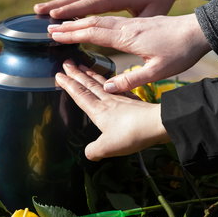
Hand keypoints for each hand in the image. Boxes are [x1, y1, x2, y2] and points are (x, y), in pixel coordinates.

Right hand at [48, 14, 210, 92]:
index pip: (94, 34)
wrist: (197, 31)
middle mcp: (127, 27)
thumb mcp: (158, 72)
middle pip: (93, 23)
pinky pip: (111, 19)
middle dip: (70, 26)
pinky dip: (96, 20)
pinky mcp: (139, 22)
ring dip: (81, 21)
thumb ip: (131, 80)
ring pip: (101, 19)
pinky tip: (93, 23)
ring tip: (65, 24)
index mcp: (128, 38)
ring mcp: (133, 23)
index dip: (72, 35)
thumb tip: (106, 88)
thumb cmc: (180, 52)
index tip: (53, 36)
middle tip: (49, 29)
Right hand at [55, 60, 169, 160]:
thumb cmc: (132, 133)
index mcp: (98, 110)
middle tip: (67, 62)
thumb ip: (94, 151)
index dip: (68, 84)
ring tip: (84, 67)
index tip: (59, 74)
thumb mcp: (107, 147)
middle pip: (89, 84)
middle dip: (77, 73)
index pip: (79, 94)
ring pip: (102, 83)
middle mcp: (109, 101)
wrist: (158, 123)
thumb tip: (89, 154)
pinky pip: (119, 88)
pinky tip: (113, 83)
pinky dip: (112, 83)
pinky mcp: (134, 101)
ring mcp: (122, 99)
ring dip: (91, 74)